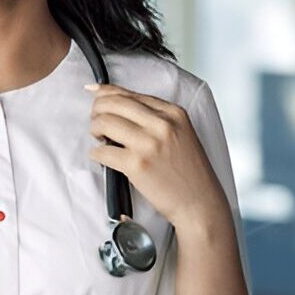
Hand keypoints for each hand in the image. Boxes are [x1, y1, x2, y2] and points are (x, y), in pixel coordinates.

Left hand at [84, 83, 231, 233]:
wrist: (199, 202)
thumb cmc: (188, 171)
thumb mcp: (180, 133)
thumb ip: (154, 117)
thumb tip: (118, 102)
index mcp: (173, 113)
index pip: (129, 93)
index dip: (106, 92)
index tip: (94, 93)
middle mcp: (162, 124)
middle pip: (113, 104)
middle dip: (97, 111)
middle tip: (97, 122)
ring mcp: (149, 144)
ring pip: (104, 123)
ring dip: (95, 130)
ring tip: (100, 139)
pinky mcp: (137, 164)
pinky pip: (102, 151)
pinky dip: (96, 154)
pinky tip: (102, 156)